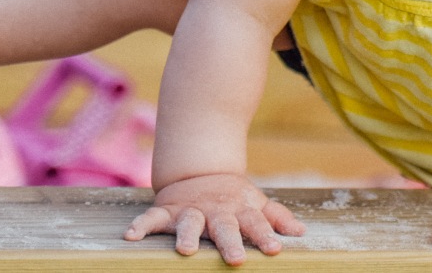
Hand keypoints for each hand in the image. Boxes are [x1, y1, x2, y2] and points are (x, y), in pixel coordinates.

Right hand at [123, 173, 305, 264]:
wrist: (200, 173)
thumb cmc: (233, 197)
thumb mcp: (256, 204)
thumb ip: (276, 218)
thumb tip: (301, 233)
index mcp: (240, 210)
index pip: (256, 223)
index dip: (266, 236)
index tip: (275, 250)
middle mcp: (216, 211)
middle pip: (224, 227)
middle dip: (230, 242)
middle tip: (236, 259)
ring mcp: (190, 210)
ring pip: (188, 222)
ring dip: (187, 234)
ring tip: (185, 250)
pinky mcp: (167, 210)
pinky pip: (151, 217)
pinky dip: (140, 225)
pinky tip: (130, 236)